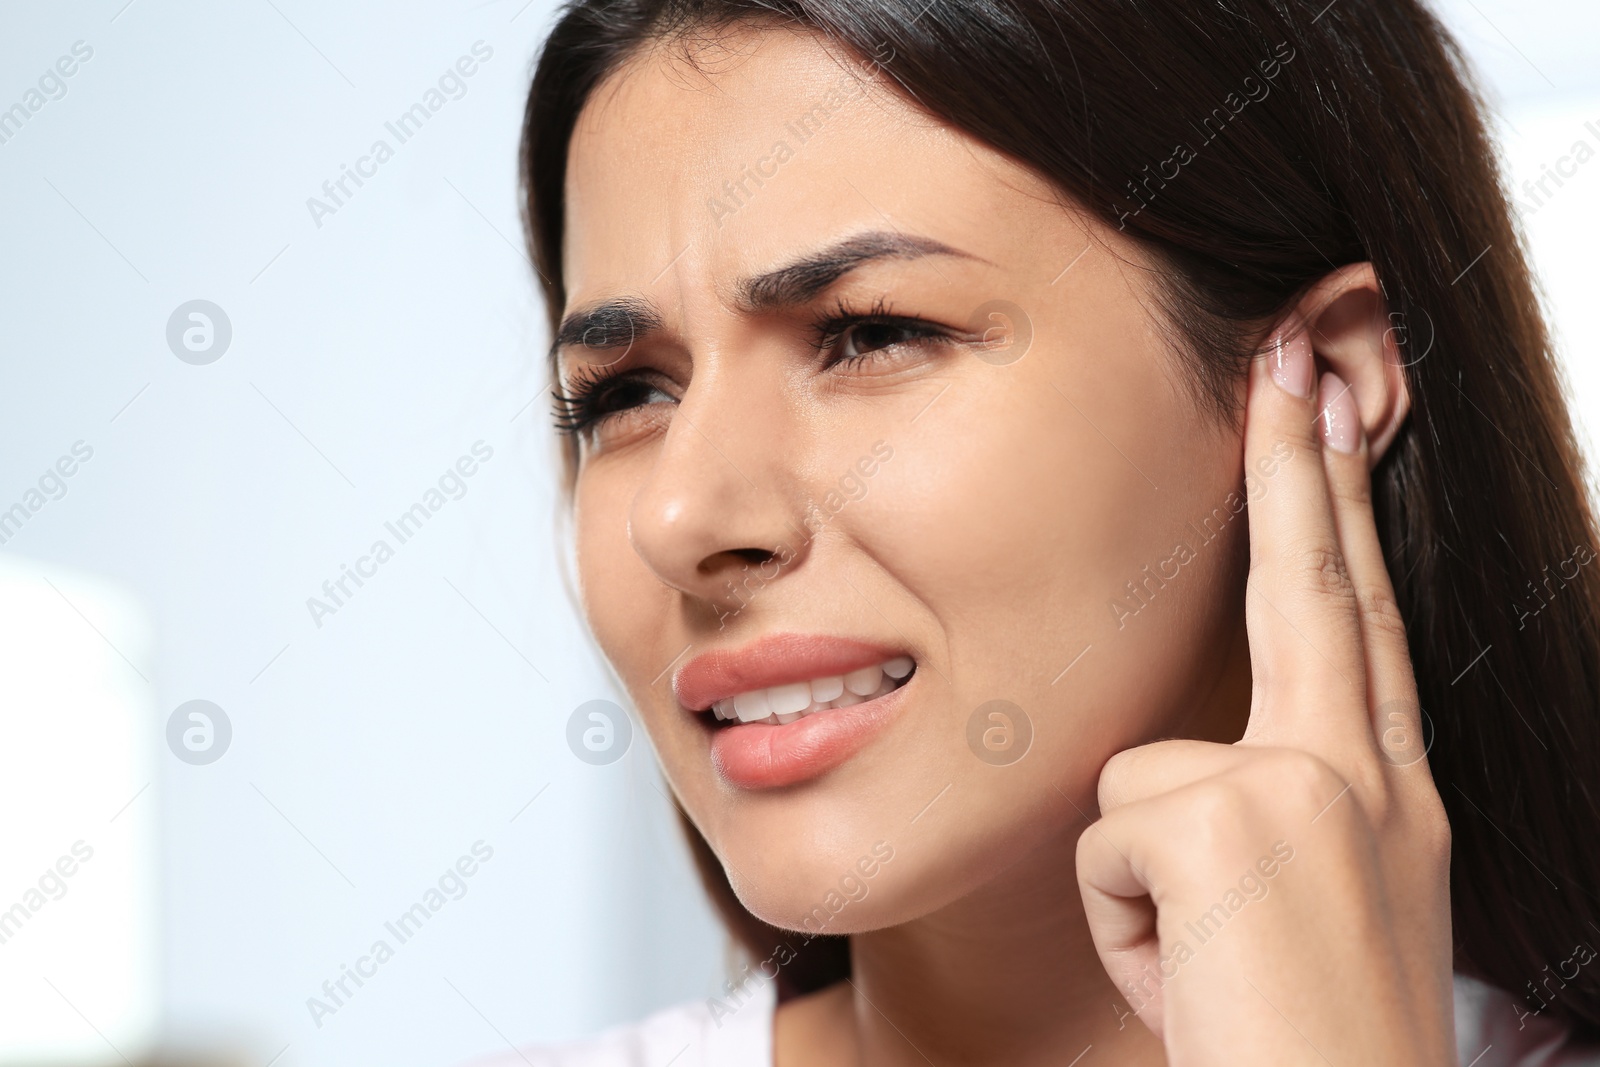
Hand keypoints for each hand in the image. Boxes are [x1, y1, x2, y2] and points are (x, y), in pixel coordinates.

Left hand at [1075, 327, 1454, 1063]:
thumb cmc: (1299, 1044)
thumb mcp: (1295, 922)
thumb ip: (1255, 826)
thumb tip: (1171, 781)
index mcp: (1386, 802)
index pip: (1358, 632)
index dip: (1339, 524)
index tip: (1327, 429)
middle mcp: (1367, 780)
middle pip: (1318, 590)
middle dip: (1299, 465)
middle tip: (1290, 350)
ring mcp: (1310, 788)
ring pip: (1144, 775)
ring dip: (1141, 888)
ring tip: (1204, 970)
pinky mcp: (1233, 816)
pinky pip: (1108, 840)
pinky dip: (1121, 922)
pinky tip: (1183, 975)